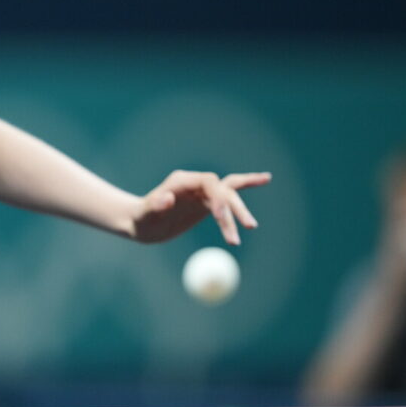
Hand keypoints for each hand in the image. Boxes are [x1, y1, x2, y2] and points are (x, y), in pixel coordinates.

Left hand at [131, 170, 270, 244]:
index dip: (219, 197)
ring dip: (240, 210)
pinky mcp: (207, 203)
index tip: (221, 217)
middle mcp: (195, 183)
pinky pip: (228, 196)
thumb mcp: (144, 215)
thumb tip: (166, 197)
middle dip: (235, 207)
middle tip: (249, 227)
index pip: (208, 182)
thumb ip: (155, 205)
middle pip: (222, 190)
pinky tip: (265, 179)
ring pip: (228, 194)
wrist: (140, 223)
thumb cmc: (140, 219)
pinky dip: (247, 186)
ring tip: (251, 227)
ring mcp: (202, 192)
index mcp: (181, 182)